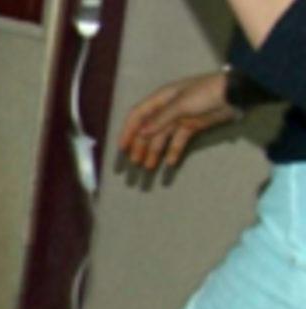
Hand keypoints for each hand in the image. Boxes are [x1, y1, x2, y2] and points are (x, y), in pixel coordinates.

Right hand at [118, 72, 240, 170]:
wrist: (234, 93)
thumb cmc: (206, 93)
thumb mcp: (181, 104)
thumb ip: (161, 119)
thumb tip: (141, 132)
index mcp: (161, 99)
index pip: (138, 115)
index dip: (128, 131)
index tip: (122, 148)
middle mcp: (166, 109)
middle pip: (148, 129)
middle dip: (140, 146)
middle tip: (134, 163)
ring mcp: (179, 118)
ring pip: (161, 137)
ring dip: (154, 152)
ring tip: (148, 168)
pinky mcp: (192, 126)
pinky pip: (178, 141)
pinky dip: (173, 151)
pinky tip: (169, 163)